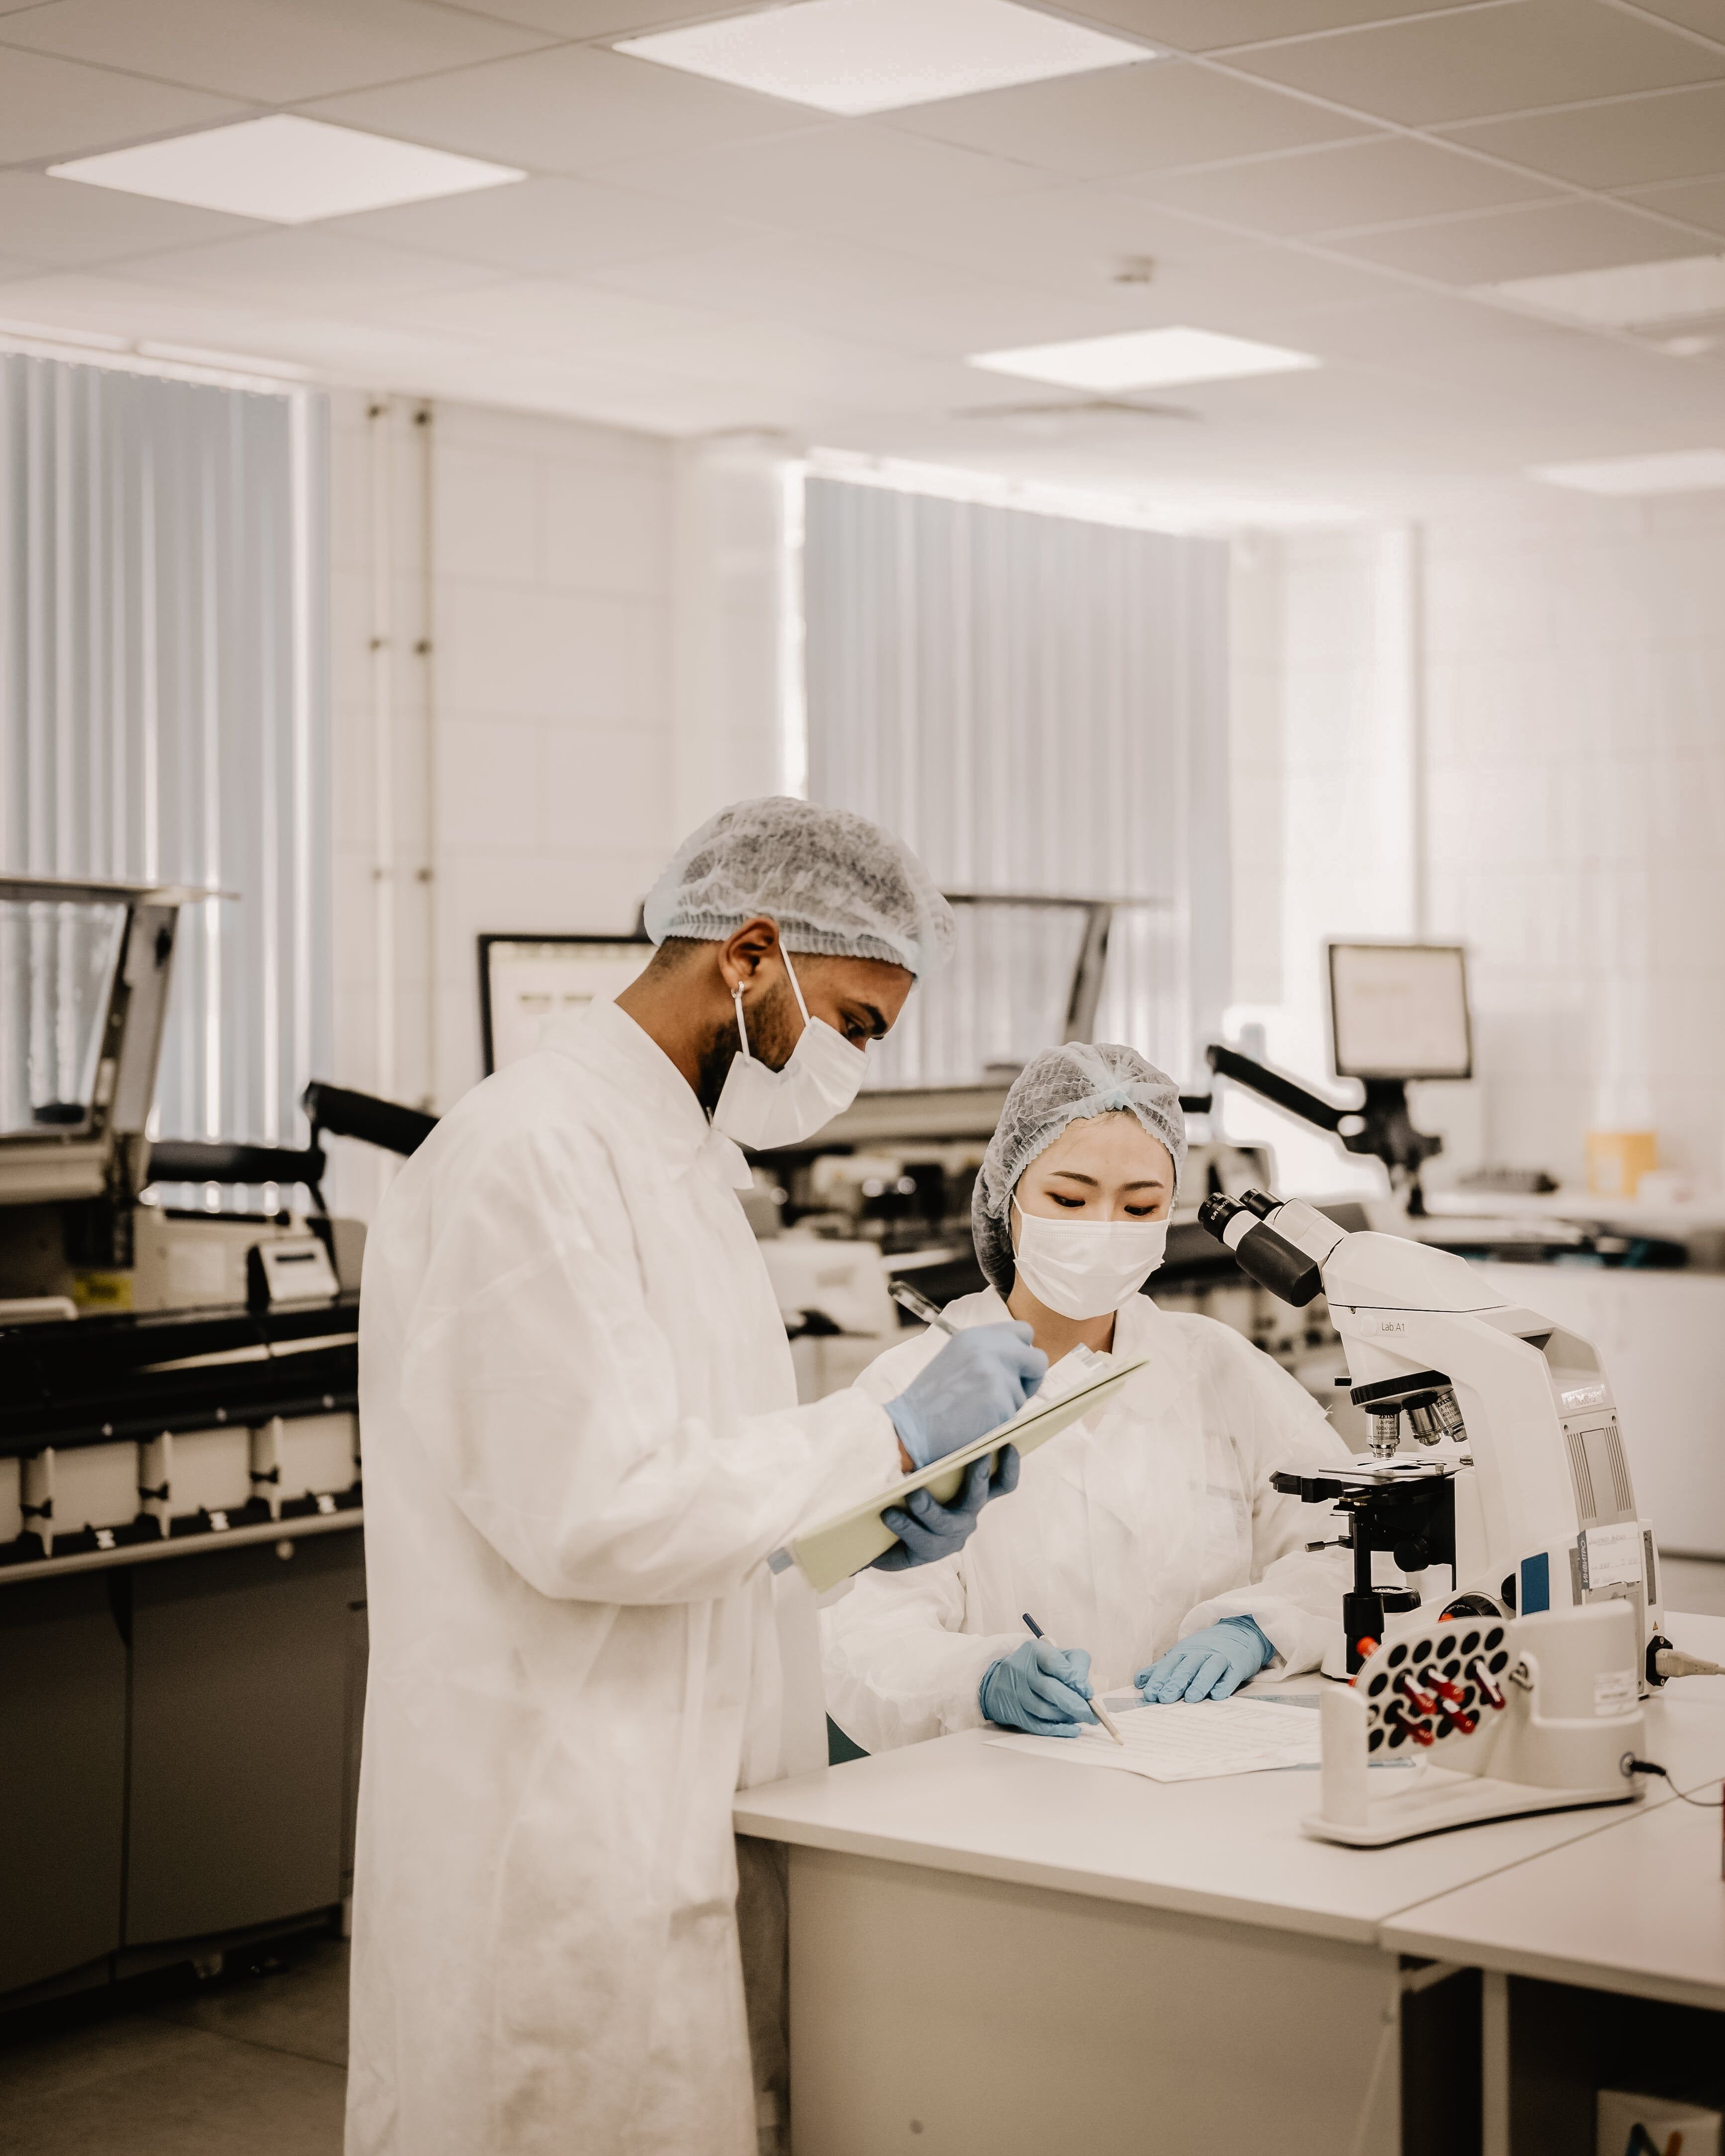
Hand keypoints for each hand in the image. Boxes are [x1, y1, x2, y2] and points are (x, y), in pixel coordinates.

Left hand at [871, 1446, 1018, 1571]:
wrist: (888, 1543)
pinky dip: (903, 1524)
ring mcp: (948, 1539)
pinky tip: (887, 1512)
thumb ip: (935, 1456)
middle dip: (978, 1476)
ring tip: (912, 1492)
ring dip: (928, 1507)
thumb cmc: (913, 1500)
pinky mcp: (925, 1554)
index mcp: (973, 1498)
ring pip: (942, 1522)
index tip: (1008, 1445)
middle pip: (977, 1498)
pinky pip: (917, 1539)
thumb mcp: (928, 1476)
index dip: (1009, 1467)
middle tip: (978, 1456)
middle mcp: (966, 1518)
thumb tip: (938, 1409)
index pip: (1001, 1484)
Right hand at [884, 1323, 1046, 1468]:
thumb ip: (988, 1352)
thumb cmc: (932, 1400)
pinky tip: (976, 1422)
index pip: (1024, 1332)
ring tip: (977, 1411)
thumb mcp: (957, 1359)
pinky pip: (1016, 1413)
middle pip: (1038, 1359)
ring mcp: (994, 1374)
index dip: (1023, 1353)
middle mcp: (987, 1348)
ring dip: (1009, 1404)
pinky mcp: (998, 1400)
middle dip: (1031, 1378)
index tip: (1013, 1370)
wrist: (910, 1427)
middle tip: (1013, 1395)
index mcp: (975, 1336)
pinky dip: (1001, 1421)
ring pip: (1024, 1392)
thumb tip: (1023, 1359)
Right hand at [979, 1637, 1095, 1736]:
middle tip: (1091, 1714)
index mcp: (1034, 1650)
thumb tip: (1087, 1693)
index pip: (1054, 1662)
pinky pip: (1037, 1725)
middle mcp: (1020, 1669)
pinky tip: (1072, 1729)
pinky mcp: (1013, 1712)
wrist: (1003, 1679)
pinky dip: (1057, 1729)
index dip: (1075, 1679)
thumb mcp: (1057, 1655)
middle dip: (1075, 1704)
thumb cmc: (1039, 1667)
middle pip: (1049, 1689)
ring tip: (1080, 1717)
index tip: (1088, 1692)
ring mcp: (1014, 1692)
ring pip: (1044, 1709)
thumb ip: (1076, 1667)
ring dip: (1066, 1717)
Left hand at [1136, 1616, 1272, 1702]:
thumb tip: (1139, 1681)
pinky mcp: (1237, 1665)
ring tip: (1190, 1698)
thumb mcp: (1181, 1655)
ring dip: (1199, 1683)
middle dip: (1174, 1683)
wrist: (1238, 1633)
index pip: (1168, 1666)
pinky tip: (1217, 1695)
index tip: (1149, 1694)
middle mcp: (1200, 1654)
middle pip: (1186, 1668)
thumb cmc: (1205, 1650)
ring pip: (1208, 1669)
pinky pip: (1230, 1675)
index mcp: (1184, 1652)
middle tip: (1164, 1698)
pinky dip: (1224, 1685)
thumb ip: (1161, 1669)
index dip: (1158, 1680)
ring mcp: (1219, 1658)